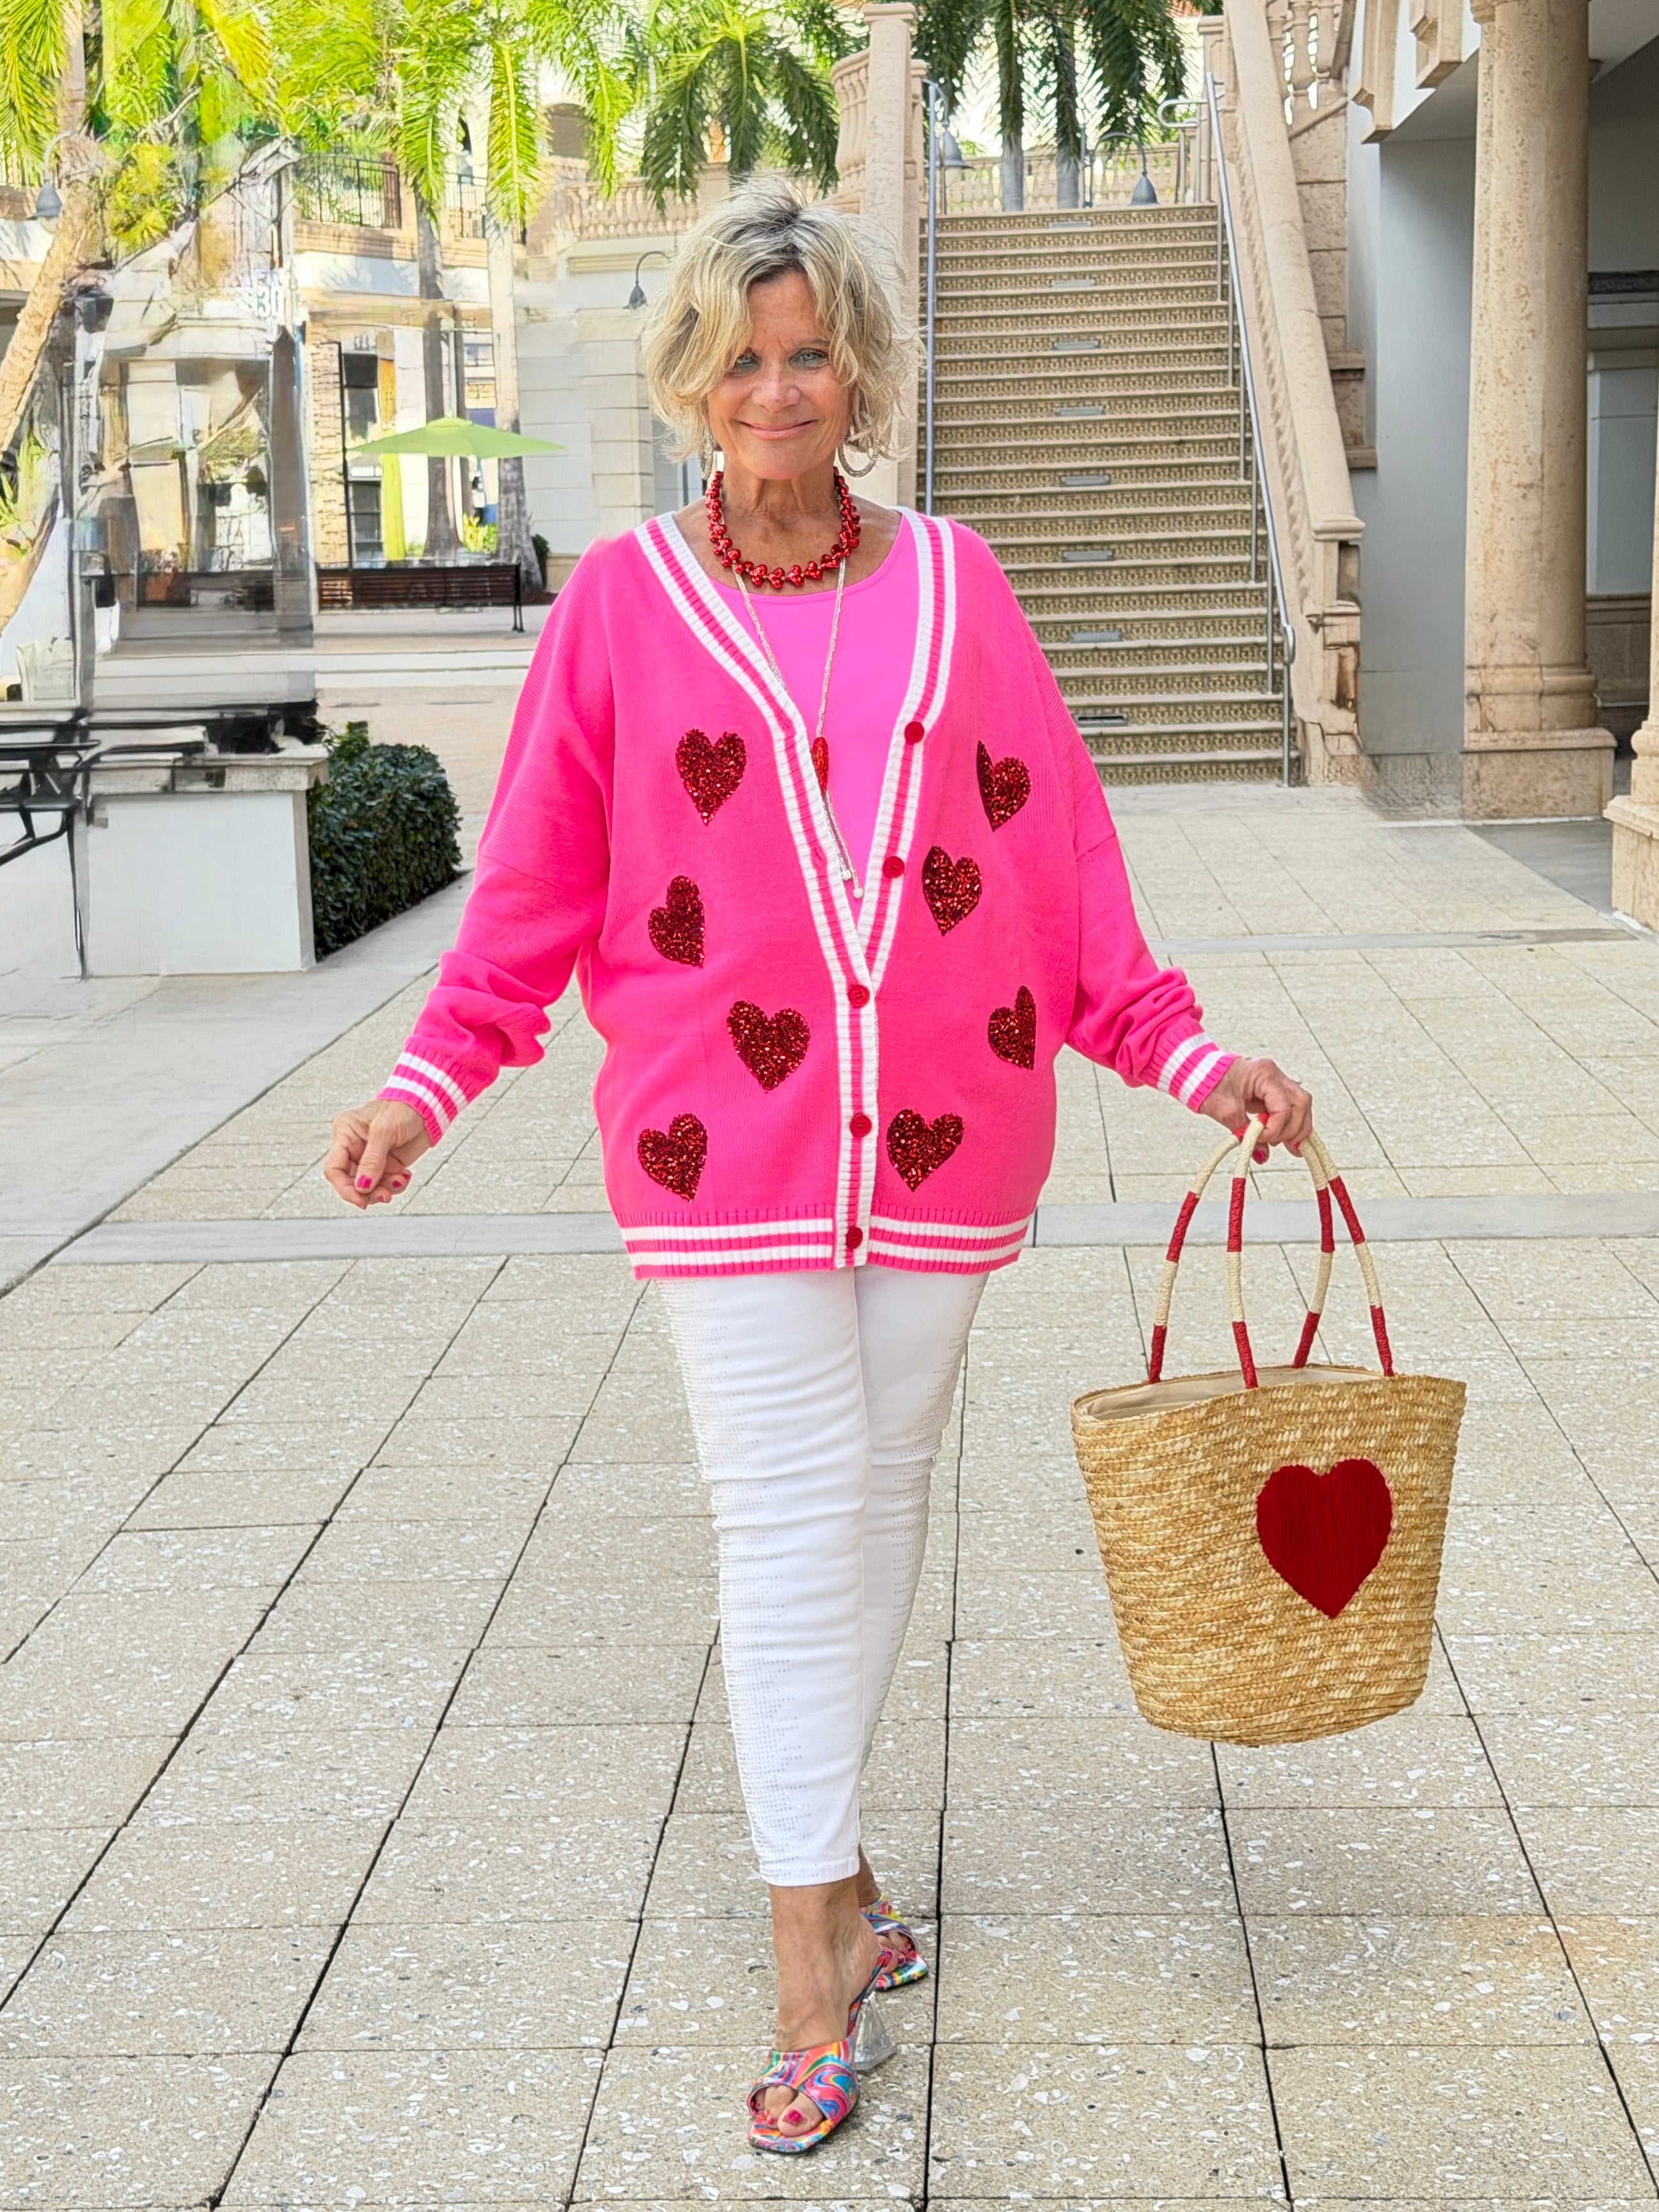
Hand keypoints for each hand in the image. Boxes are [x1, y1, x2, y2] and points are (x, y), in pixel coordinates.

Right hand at [324, 1099, 430, 1208]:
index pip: (334, 1169)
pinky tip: (405, 1175)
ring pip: (369, 1187)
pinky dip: (395, 1185)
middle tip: (385, 1196)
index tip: (360, 1200)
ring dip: (384, 1190)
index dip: (344, 1188)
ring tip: (399, 1180)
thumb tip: (362, 1187)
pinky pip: (385, 1184)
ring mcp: (371, 1159)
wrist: (427, 1105)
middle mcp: (354, 1148)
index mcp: (346, 1134)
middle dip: (368, 1192)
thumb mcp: (384, 1131)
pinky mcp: (387, 1165)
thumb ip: (372, 1160)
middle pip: (351, 1182)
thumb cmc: (402, 1107)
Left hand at [1197, 1057, 1312, 1160]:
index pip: (1283, 1107)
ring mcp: (1279, 1080)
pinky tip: (1289, 1139)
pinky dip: (1292, 1122)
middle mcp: (1276, 1074)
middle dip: (1294, 1129)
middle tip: (1282, 1145)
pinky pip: (1293, 1106)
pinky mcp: (1276, 1089)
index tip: (1262, 1140)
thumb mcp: (1226, 1112)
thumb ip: (1247, 1133)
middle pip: (1301, 1104)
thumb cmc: (1210, 1085)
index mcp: (1264, 1074)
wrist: (1202, 1072)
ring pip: (1302, 1105)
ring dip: (1297, 1127)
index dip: (1275, 1129)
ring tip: (1289, 1145)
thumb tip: (1263, 1155)